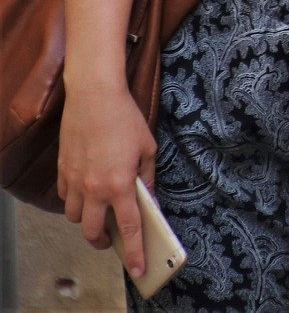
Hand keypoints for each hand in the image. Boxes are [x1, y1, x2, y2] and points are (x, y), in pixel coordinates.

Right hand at [58, 79, 155, 276]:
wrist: (94, 97)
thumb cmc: (126, 120)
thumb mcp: (148, 149)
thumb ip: (147, 178)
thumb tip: (148, 199)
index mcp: (120, 185)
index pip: (130, 228)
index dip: (134, 252)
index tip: (137, 270)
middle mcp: (94, 188)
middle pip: (93, 231)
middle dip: (103, 241)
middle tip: (112, 240)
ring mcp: (75, 181)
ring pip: (75, 217)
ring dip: (88, 220)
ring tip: (101, 212)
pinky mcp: (63, 171)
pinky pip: (65, 198)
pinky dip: (75, 201)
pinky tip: (87, 192)